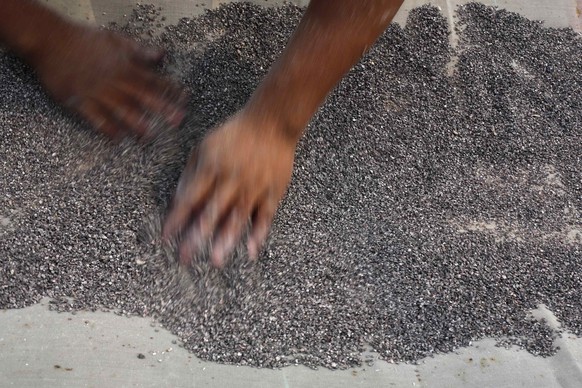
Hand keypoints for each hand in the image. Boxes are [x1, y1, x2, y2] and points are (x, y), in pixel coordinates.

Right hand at [31, 24, 185, 139]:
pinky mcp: (79, 100)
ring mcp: (98, 92)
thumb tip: (161, 55)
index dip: (171, 89)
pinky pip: (95, 117)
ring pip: (121, 109)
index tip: (186, 99)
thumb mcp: (115, 39)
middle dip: (161, 108)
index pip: (153, 79)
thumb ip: (139, 50)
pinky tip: (116, 140)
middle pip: (143, 96)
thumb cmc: (84, 39)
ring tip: (148, 136)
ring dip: (136, 123)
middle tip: (177, 121)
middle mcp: (115, 81)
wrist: (50, 41)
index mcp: (126, 67)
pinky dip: (106, 128)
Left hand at [163, 111, 295, 266]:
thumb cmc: (234, 135)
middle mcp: (231, 179)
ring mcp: (253, 187)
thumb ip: (191, 173)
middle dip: (196, 237)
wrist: (271, 123)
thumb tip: (178, 200)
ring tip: (216, 260)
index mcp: (211, 167)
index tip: (166, 237)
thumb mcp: (206, 146)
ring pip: (237, 218)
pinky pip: (264, 217)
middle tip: (185, 258)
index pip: (189, 198)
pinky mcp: (272, 192)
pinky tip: (251, 251)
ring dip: (226, 240)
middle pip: (211, 212)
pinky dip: (258, 234)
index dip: (176, 218)